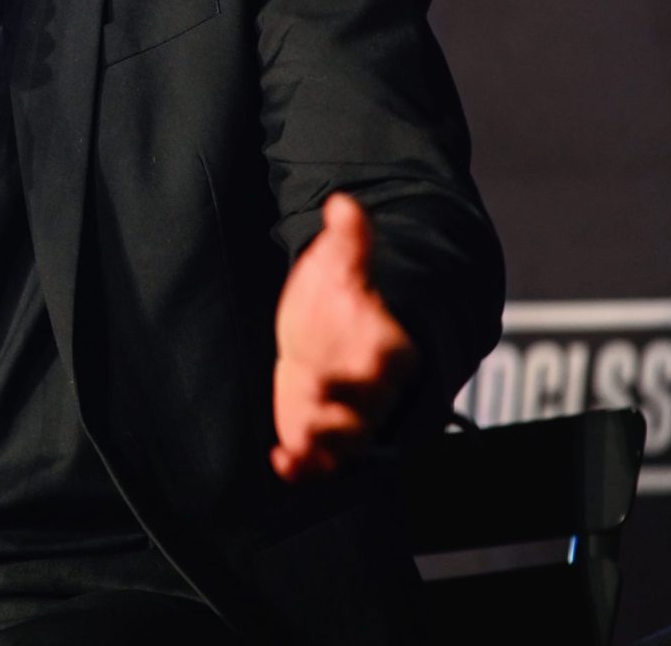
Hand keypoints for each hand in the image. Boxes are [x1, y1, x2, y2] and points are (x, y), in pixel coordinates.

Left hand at [270, 192, 416, 481]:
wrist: (335, 330)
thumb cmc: (343, 297)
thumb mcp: (342, 263)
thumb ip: (348, 240)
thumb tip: (342, 203)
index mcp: (388, 344)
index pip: (387, 356)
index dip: (367, 362)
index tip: (343, 361)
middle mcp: (375, 387)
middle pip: (369, 406)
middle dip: (344, 408)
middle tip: (314, 400)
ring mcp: (352, 416)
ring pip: (348, 440)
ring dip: (325, 444)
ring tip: (298, 442)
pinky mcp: (324, 436)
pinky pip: (321, 461)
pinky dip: (303, 467)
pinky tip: (281, 462)